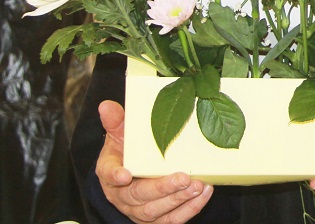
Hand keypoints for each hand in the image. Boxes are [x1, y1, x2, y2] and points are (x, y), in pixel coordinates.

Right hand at [95, 101, 213, 223]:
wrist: (133, 173)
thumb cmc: (128, 151)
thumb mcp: (120, 134)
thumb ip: (116, 121)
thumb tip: (106, 105)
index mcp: (110, 171)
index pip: (108, 174)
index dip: (116, 175)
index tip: (126, 174)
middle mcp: (122, 196)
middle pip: (138, 196)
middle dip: (162, 189)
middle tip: (183, 177)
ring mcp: (139, 210)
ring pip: (155, 212)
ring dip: (178, 199)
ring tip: (197, 185)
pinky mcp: (157, 219)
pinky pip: (172, 220)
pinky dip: (190, 208)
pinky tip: (204, 193)